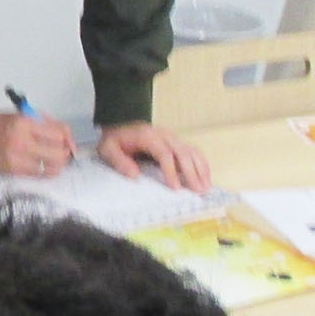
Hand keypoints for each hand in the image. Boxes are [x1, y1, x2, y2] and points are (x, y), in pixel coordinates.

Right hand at [0, 106, 76, 176]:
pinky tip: (44, 166)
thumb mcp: (26, 115)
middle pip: (57, 154)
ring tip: (55, 161)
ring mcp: (17, 159)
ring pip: (50, 168)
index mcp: (26, 123)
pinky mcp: (13, 171)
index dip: (67, 139)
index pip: (58, 135)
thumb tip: (68, 140)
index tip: (66, 142)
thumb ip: (49, 124)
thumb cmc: (4, 122)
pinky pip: (38, 175)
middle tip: (63, 153)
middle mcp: (22, 142)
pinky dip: (45, 171)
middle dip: (64, 154)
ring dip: (57, 165)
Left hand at [96, 121, 210, 191]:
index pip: (164, 153)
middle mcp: (164, 136)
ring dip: (201, 169)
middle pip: (183, 153)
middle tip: (198, 191)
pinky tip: (205, 178)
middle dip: (192, 173)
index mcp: (148, 137)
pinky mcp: (176, 143)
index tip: (175, 188)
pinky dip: (202, 164)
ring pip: (192, 151)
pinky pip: (193, 152)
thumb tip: (134, 175)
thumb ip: (119, 161)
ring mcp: (172, 138)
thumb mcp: (108, 149)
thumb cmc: (115, 139)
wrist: (120, 124)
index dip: (171, 171)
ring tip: (206, 187)